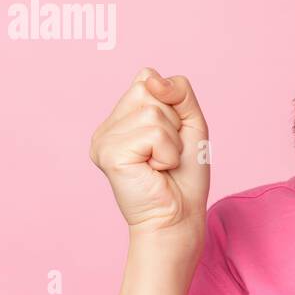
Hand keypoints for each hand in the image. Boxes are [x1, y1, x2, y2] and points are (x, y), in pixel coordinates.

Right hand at [89, 68, 210, 250]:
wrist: (179, 216)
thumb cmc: (184, 175)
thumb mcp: (191, 123)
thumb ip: (179, 92)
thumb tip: (152, 79)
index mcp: (121, 118)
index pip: (147, 78)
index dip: (171, 104)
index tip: (171, 136)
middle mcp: (107, 126)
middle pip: (149, 90)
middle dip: (173, 123)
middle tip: (167, 153)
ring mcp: (103, 139)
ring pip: (153, 112)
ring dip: (171, 141)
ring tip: (161, 164)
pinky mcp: (108, 153)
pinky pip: (154, 133)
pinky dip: (167, 153)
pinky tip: (155, 171)